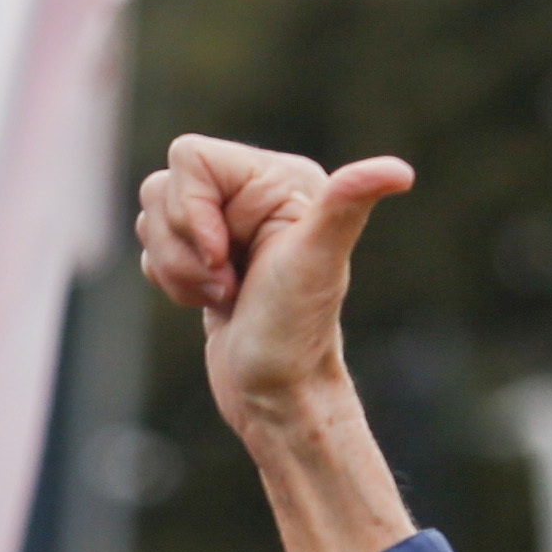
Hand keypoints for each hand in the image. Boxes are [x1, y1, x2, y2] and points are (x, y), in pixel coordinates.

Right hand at [133, 135, 413, 435]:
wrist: (279, 393)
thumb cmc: (298, 331)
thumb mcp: (318, 261)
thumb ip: (348, 204)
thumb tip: (400, 173)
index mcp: (278, 180)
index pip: (189, 157)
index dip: (190, 210)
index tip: (223, 255)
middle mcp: (250, 195)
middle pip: (161, 190)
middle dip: (183, 247)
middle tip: (228, 281)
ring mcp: (225, 228)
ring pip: (151, 221)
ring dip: (177, 269)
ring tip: (224, 295)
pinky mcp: (204, 258)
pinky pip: (153, 249)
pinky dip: (171, 281)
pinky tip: (213, 301)